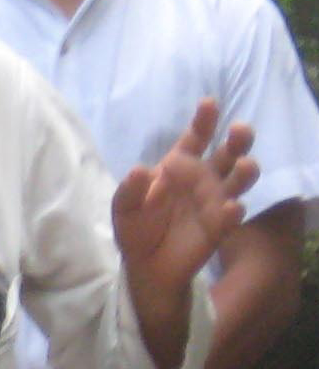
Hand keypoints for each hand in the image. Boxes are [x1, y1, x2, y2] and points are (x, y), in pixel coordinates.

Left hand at [111, 98, 257, 310]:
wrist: (145, 265)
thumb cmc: (136, 227)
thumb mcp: (123, 208)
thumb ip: (129, 190)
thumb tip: (140, 170)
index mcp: (178, 167)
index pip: (194, 140)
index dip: (203, 122)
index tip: (210, 102)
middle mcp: (202, 180)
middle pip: (226, 155)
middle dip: (236, 141)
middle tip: (240, 130)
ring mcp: (214, 203)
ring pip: (237, 182)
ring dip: (244, 172)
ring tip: (245, 165)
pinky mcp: (218, 228)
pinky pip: (228, 218)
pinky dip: (231, 212)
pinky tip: (232, 207)